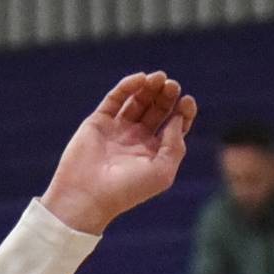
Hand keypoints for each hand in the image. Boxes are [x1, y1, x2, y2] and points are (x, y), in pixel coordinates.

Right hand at [41, 72, 195, 236]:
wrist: (87, 196)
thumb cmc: (127, 190)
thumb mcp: (162, 172)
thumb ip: (175, 144)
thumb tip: (178, 117)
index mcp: (154, 152)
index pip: (174, 124)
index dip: (183, 110)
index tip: (186, 102)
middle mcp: (136, 138)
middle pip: (157, 108)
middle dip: (167, 95)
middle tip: (172, 85)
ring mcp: (117, 128)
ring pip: (138, 100)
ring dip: (150, 87)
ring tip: (159, 77)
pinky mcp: (99, 121)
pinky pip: (115, 98)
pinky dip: (128, 86)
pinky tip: (141, 78)